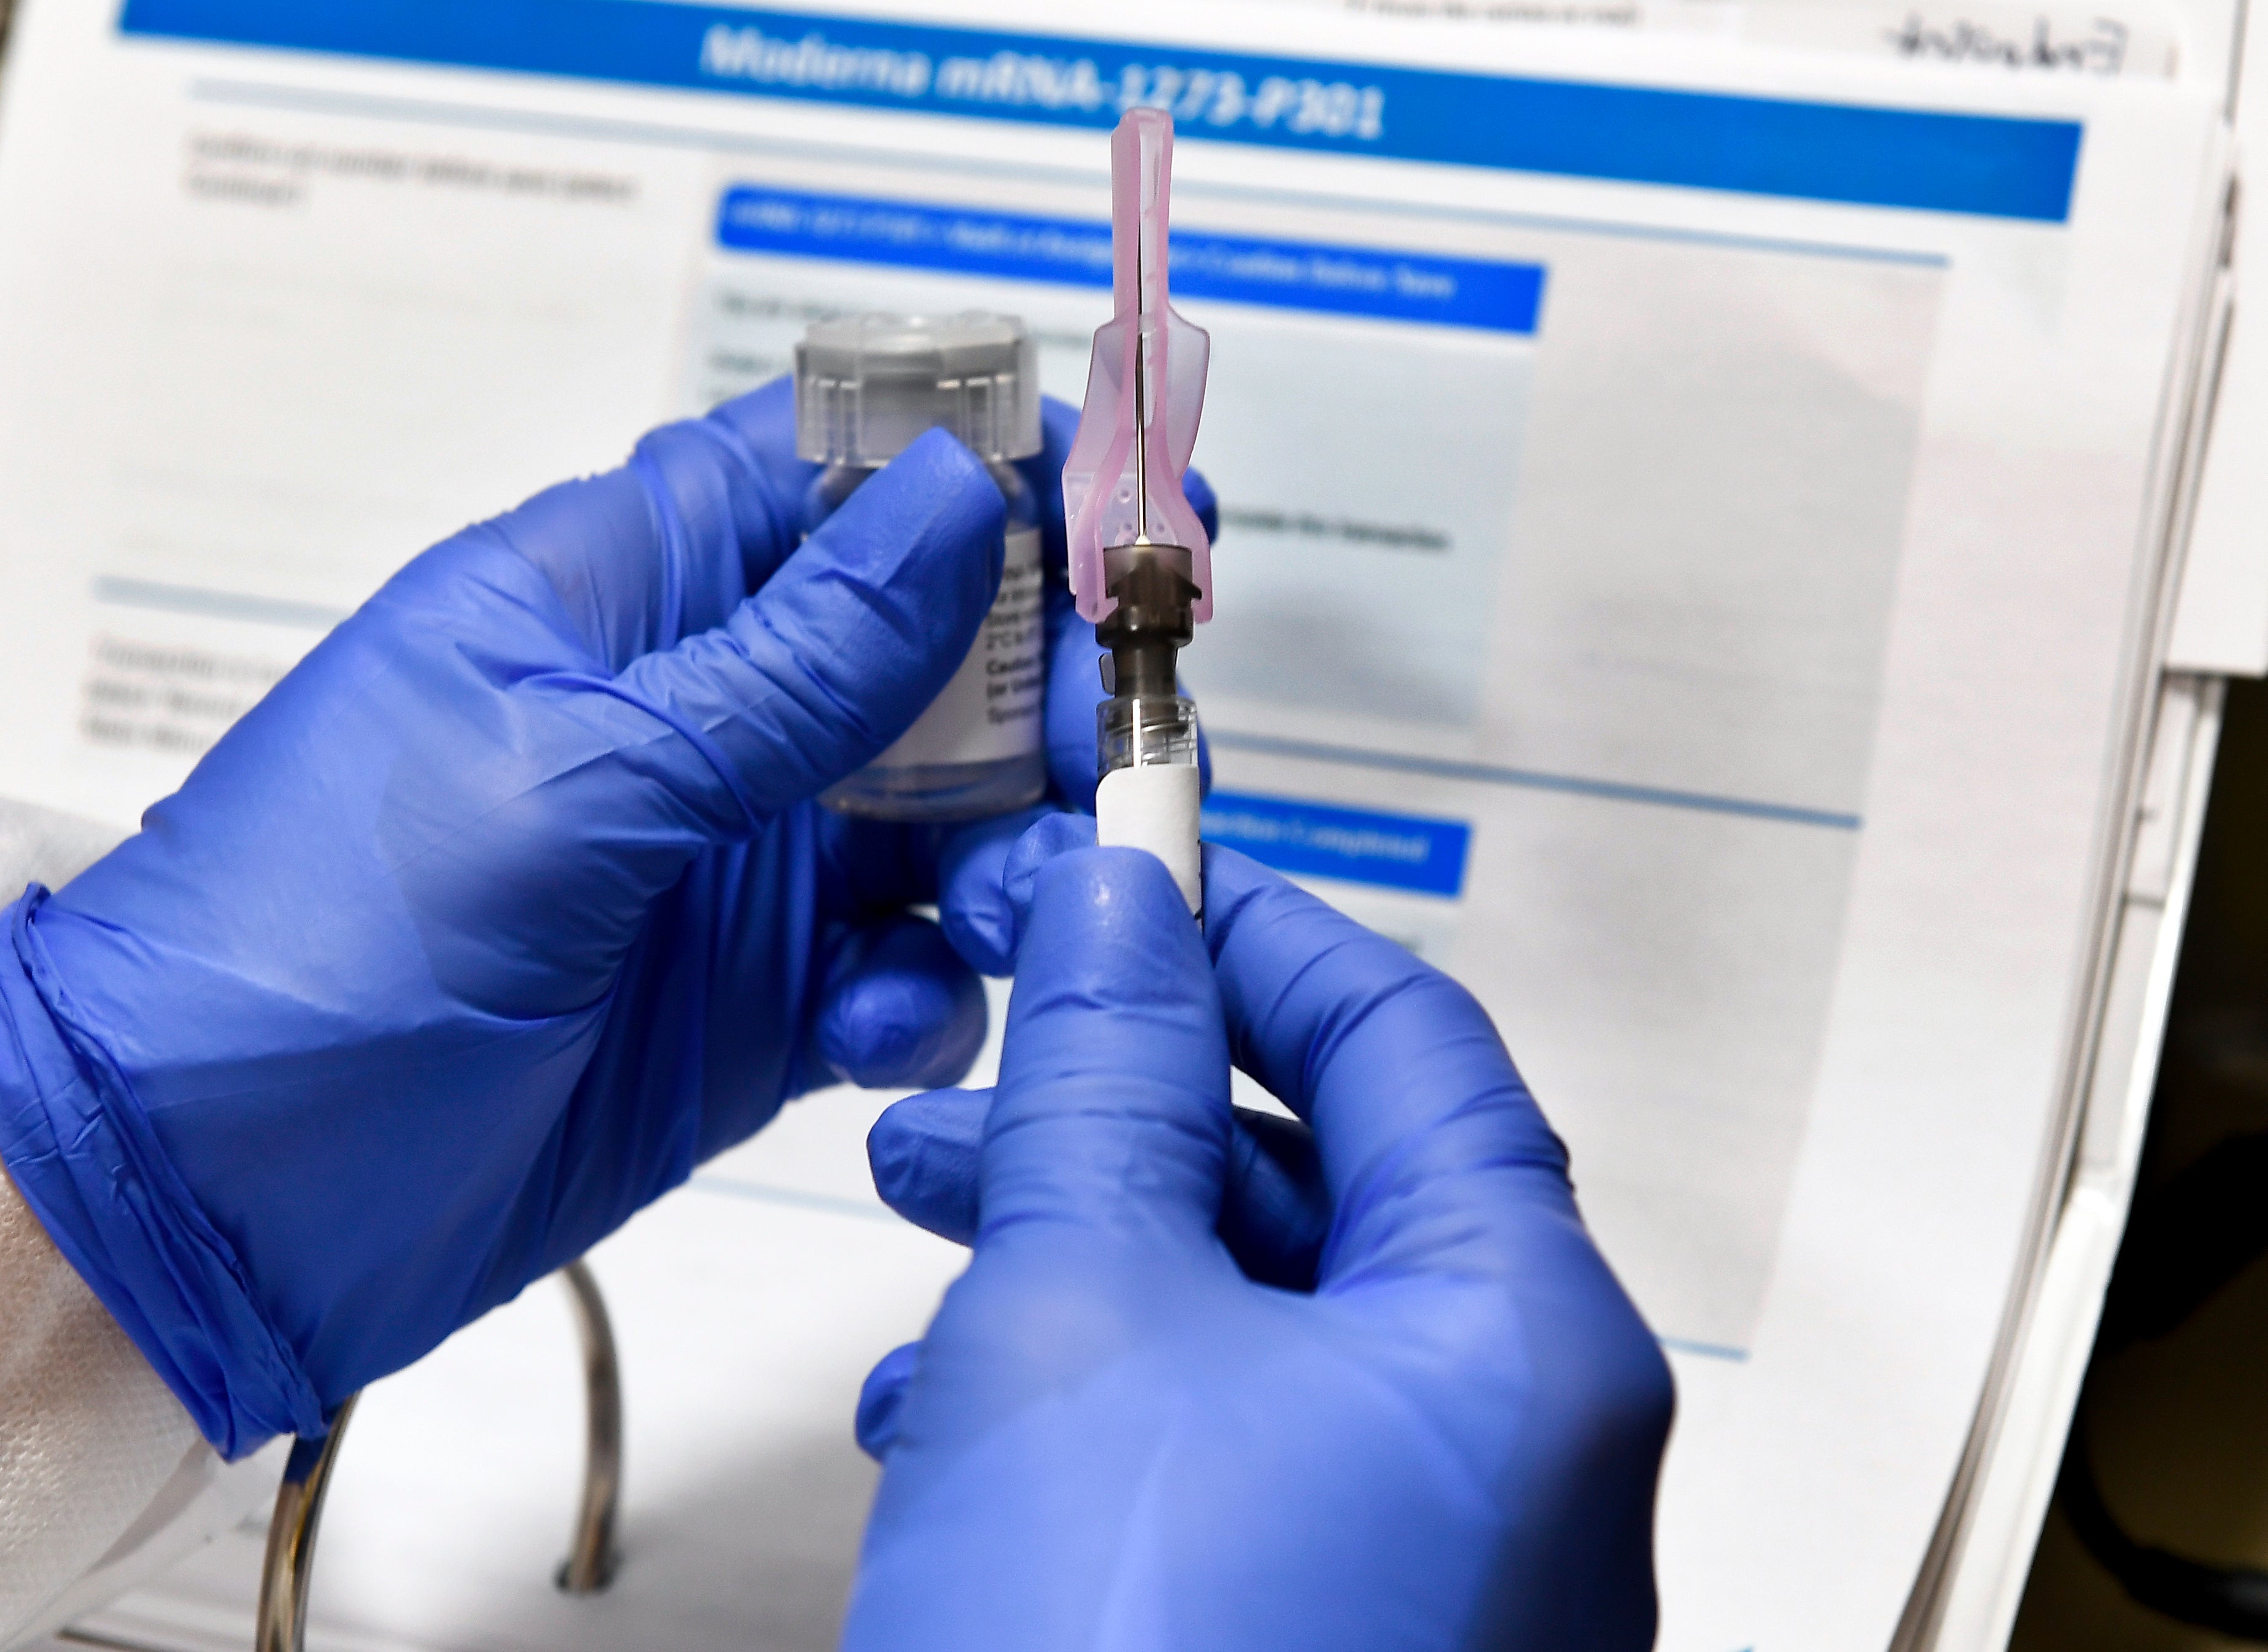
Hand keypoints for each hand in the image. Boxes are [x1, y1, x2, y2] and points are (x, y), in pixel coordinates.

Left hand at [0, 382, 1202, 1455]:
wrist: (202, 1200)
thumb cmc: (315, 944)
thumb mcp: (570, 780)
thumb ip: (790, 660)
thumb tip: (961, 493)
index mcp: (615, 593)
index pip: (832, 467)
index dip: (993, 467)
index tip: (1135, 510)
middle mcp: (689, 713)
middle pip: (935, 646)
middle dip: (1041, 690)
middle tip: (1105, 751)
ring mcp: (727, 863)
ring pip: (948, 815)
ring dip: (1013, 853)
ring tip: (1008, 911)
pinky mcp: (751, 1007)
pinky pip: (905, 970)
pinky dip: (929, 995)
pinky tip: (879, 1032)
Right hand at [846, 828, 1673, 1649]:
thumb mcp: (1078, 1308)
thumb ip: (1105, 1082)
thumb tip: (1115, 907)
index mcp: (1519, 1344)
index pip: (1411, 1043)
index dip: (1254, 932)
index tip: (1126, 873)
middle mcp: (1518, 1459)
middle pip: (1329, 1186)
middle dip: (1131, 1098)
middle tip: (991, 1029)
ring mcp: (1436, 1572)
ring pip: (1255, 1327)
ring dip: (1084, 1243)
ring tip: (927, 1202)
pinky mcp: (1331, 1645)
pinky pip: (1228, 1463)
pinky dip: (1094, 1398)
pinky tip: (944, 1410)